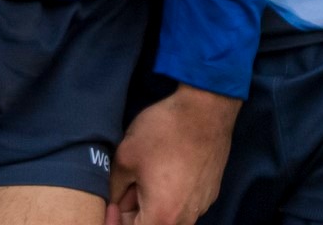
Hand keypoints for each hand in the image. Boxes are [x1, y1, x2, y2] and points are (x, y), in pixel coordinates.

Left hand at [105, 86, 238, 224]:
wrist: (206, 109)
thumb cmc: (164, 131)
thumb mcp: (125, 158)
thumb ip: (113, 189)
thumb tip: (113, 202)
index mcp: (160, 217)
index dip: (114, 220)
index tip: (111, 202)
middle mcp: (185, 220)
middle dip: (134, 212)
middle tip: (127, 186)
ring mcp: (201, 207)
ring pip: (169, 216)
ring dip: (154, 204)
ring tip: (148, 176)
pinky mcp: (210, 193)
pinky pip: (185, 205)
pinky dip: (172, 195)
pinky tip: (167, 170)